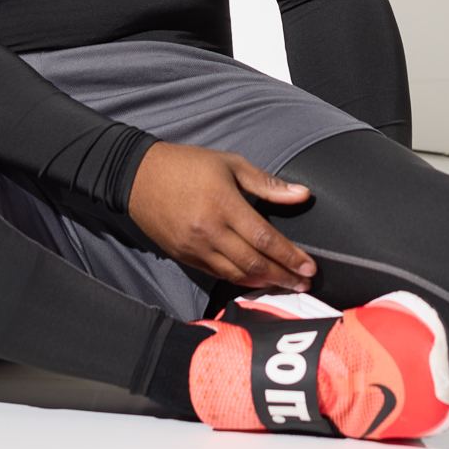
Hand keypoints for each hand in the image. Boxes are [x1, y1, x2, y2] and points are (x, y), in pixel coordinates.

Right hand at [126, 142, 316, 290]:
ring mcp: (194, 247)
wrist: (139, 176)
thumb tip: (302, 194)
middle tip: (304, 282)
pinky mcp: (183, 256)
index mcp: (224, 204)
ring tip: (285, 284)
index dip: (290, 256)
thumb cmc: (187, 165)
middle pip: (253, 263)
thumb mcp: (230, 164)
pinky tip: (255, 280)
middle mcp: (209, 230)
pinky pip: (217, 274)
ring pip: (235, 275)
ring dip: (264, 283)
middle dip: (283, 276)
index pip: (265, 239)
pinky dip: (239, 280)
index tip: (309, 266)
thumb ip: (267, 184)